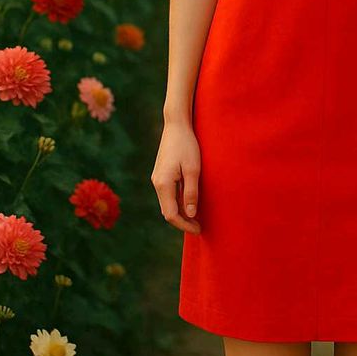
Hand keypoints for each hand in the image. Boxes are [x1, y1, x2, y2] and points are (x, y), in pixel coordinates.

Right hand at [151, 119, 201, 234]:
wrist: (176, 125)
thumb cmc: (187, 145)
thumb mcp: (193, 169)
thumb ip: (191, 193)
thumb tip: (191, 214)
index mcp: (163, 184)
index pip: (171, 215)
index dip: (184, 225)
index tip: (198, 230)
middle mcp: (157, 183)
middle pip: (167, 211)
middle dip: (182, 221)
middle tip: (199, 227)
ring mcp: (157, 178)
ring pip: (167, 203)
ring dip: (180, 212)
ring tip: (196, 218)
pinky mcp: (161, 174)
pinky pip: (168, 194)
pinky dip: (177, 202)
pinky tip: (189, 203)